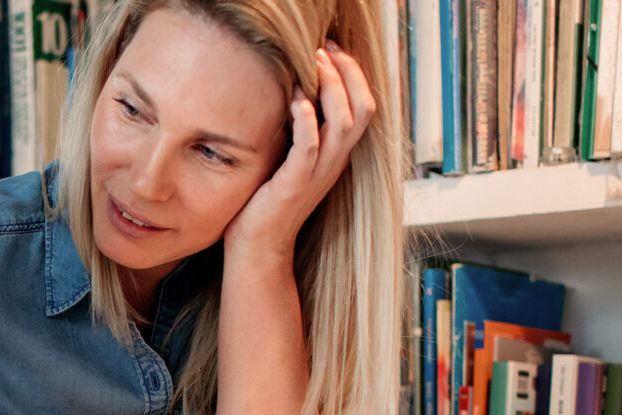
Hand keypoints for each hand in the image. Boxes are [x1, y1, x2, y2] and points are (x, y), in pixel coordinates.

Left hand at [224, 40, 375, 258]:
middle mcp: (334, 162)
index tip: (332, 48)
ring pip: (343, 123)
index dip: (353, 74)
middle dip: (348, 72)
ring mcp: (317, 173)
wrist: (258, 245)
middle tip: (327, 47)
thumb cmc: (267, 200)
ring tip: (314, 62)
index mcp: (337, 154)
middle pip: (363, 108)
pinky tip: (296, 98)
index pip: (363, 106)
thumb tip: (293, 91)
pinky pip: (310, 147)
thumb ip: (300, 130)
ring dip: (331, 88)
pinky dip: (306, 120)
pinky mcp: (294, 183)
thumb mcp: (291, 158)